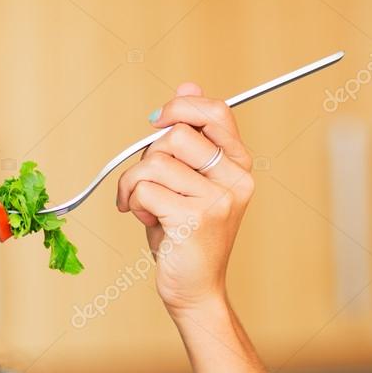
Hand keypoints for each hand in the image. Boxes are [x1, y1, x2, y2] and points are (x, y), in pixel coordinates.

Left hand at [116, 82, 254, 316]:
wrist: (195, 289)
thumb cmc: (185, 235)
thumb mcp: (188, 180)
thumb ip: (189, 137)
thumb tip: (188, 83)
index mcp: (238, 165)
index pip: (216, 111)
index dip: (181, 106)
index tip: (156, 122)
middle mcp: (235, 179)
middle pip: (176, 135)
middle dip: (145, 157)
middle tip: (144, 184)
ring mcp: (217, 200)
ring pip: (154, 163)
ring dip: (133, 184)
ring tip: (142, 207)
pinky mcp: (194, 219)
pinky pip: (145, 190)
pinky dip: (133, 203)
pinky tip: (144, 220)